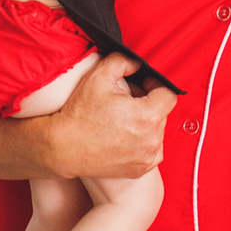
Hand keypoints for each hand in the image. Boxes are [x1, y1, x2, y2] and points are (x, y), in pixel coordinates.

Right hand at [43, 53, 177, 177]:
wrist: (62, 147)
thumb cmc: (79, 113)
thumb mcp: (98, 76)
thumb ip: (123, 61)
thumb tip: (136, 64)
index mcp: (147, 116)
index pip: (168, 95)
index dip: (155, 85)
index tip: (141, 85)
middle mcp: (151, 140)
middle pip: (162, 113)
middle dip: (148, 103)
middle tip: (126, 100)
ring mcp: (146, 158)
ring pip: (157, 132)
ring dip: (146, 123)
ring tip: (123, 119)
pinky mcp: (139, 170)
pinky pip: (151, 151)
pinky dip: (143, 142)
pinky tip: (124, 135)